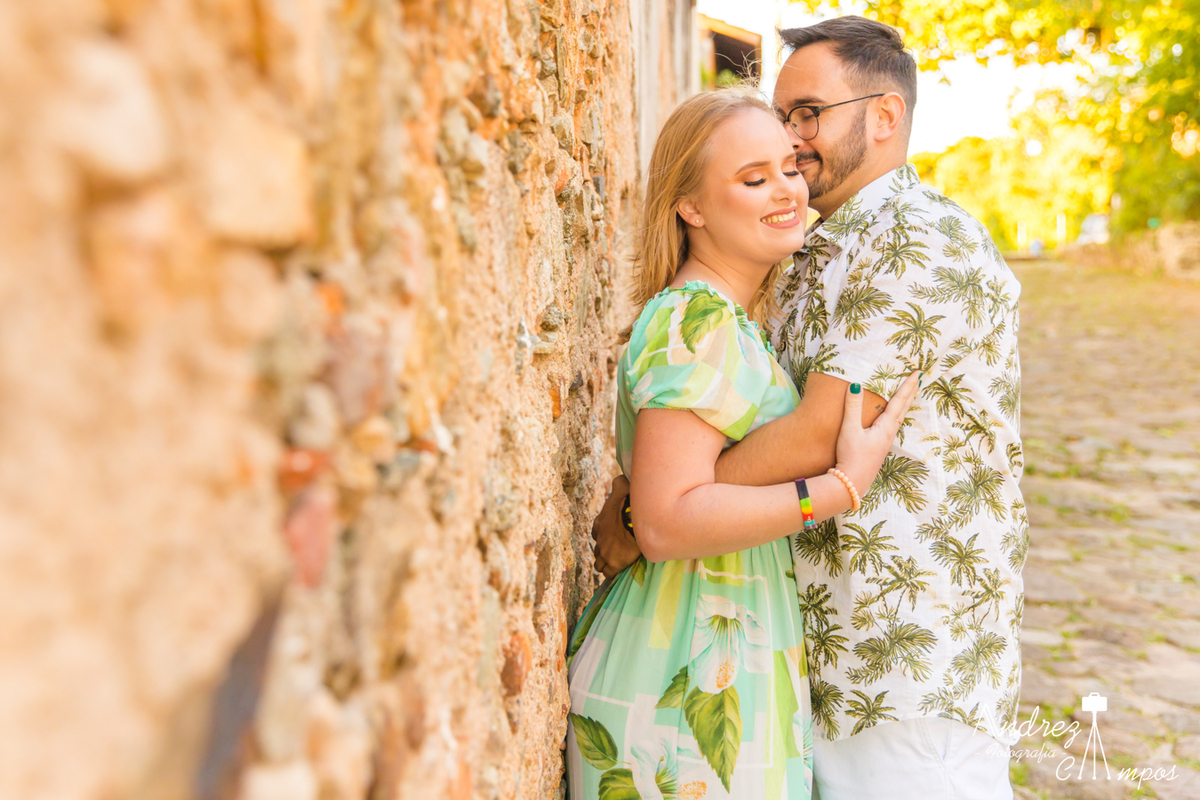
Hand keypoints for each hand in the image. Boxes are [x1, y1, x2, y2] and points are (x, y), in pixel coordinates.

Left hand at [592, 474, 641, 579]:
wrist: (636, 524)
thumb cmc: (629, 506)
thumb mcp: (622, 490)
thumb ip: (619, 484)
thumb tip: (620, 478)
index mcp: (599, 524)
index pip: (596, 533)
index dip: (603, 536)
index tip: (611, 537)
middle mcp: (599, 540)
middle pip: (598, 549)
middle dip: (605, 550)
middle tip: (616, 550)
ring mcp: (605, 553)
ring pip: (599, 563)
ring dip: (605, 563)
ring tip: (616, 562)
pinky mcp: (613, 564)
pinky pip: (608, 573)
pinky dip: (611, 572)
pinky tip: (618, 570)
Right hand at [834, 372, 921, 492]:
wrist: (851, 484)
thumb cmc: (851, 457)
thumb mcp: (850, 430)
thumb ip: (852, 407)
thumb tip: (856, 384)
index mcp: (885, 427)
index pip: (899, 401)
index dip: (908, 385)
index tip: (918, 373)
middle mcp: (889, 433)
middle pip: (903, 408)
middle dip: (911, 392)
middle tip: (920, 379)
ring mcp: (885, 442)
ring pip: (899, 418)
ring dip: (905, 404)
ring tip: (909, 396)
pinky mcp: (879, 449)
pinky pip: (892, 426)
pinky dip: (896, 416)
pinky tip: (891, 420)